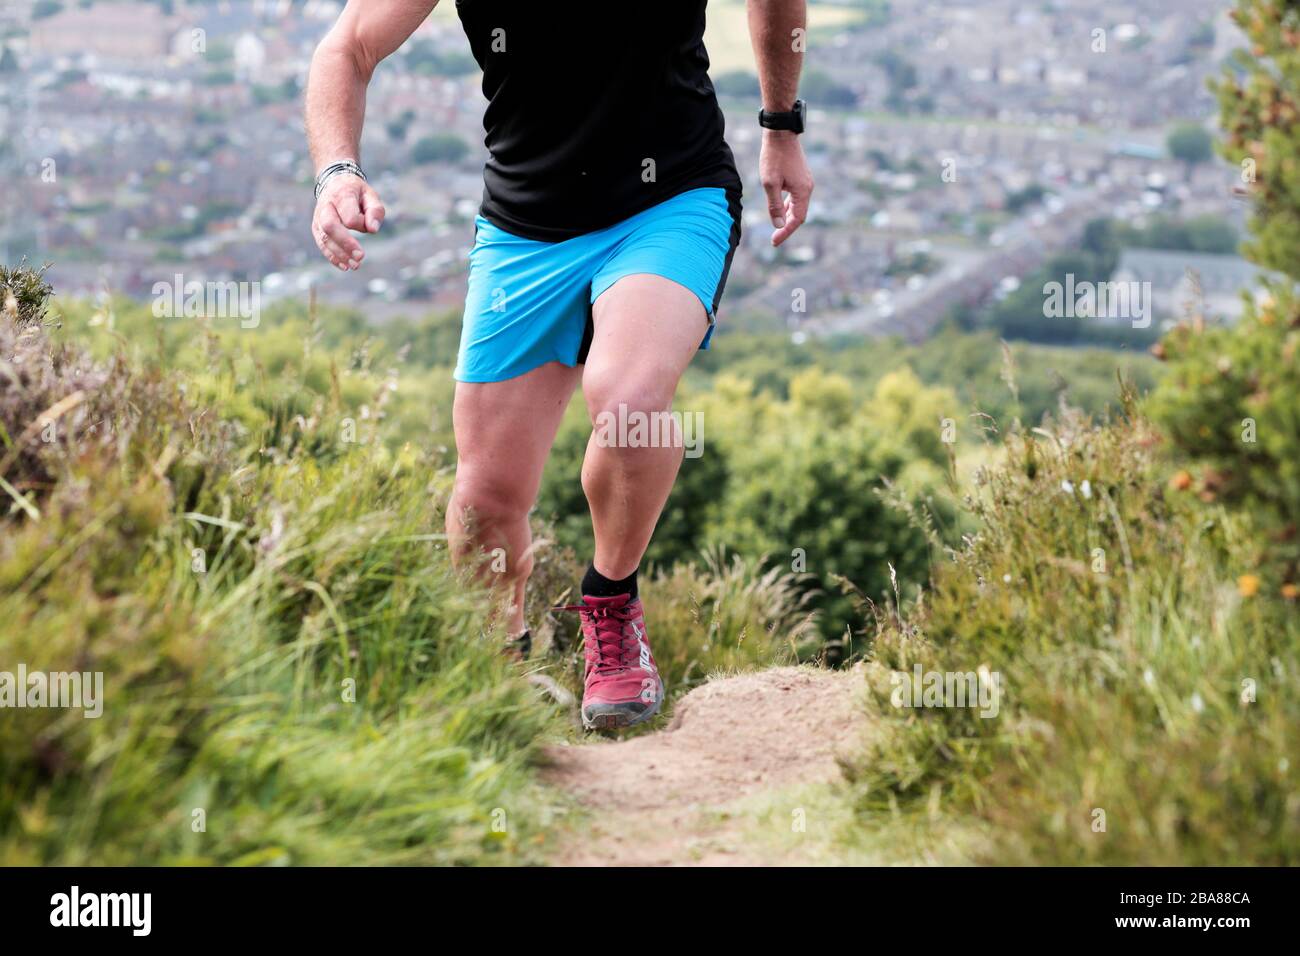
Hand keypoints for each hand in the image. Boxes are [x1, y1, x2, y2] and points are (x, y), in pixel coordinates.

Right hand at [311, 174, 384, 270]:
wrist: (335, 183)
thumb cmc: (357, 192)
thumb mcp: (371, 195)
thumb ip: (375, 211)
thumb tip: (373, 230)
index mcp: (341, 194)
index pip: (349, 216)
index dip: (360, 224)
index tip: (369, 226)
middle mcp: (326, 206)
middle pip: (330, 226)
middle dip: (345, 244)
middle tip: (361, 257)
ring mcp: (318, 217)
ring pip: (324, 238)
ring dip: (339, 254)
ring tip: (355, 266)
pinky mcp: (317, 227)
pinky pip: (321, 244)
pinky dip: (332, 257)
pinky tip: (344, 266)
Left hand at [759, 130, 812, 246]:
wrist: (781, 133)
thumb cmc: (774, 157)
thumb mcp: (770, 184)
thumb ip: (774, 206)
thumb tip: (779, 225)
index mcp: (803, 191)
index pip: (797, 220)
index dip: (786, 232)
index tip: (774, 242)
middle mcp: (808, 188)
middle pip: (799, 215)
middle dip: (787, 227)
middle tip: (774, 238)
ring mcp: (805, 181)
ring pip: (798, 206)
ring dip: (787, 217)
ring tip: (776, 226)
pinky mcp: (801, 176)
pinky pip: (796, 197)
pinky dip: (788, 205)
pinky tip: (779, 208)